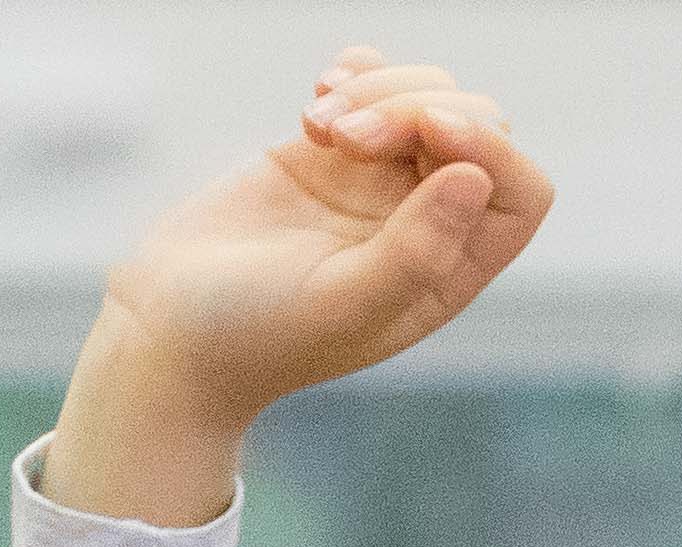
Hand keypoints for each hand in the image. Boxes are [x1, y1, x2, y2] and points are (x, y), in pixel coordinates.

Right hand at [48, 45, 557, 526]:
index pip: (517, 191)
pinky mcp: (328, 152)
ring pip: (425, 94)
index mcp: (445, 273)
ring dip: (377, 89)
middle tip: (344, 137)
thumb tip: (475, 176)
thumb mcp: (336, 304)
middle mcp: (423, 222)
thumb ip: (414, 251)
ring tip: (316, 123)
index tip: (427, 130)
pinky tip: (312, 105)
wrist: (164, 331)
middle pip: (474, 126)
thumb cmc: (250, 337)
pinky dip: (354, 73)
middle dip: (417, 108)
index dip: (488, 145)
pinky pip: (372, 83)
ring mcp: (377, 182)